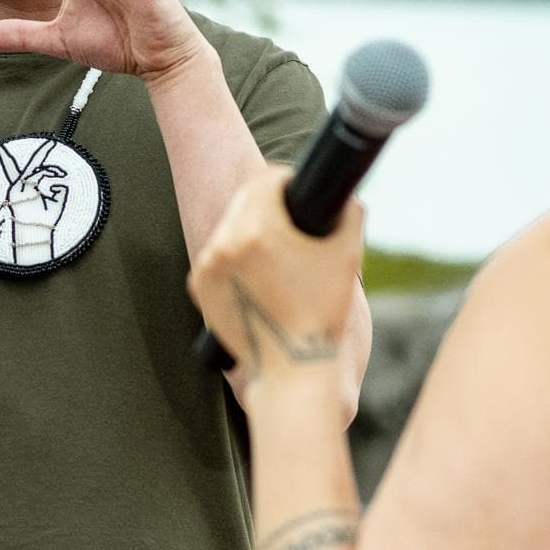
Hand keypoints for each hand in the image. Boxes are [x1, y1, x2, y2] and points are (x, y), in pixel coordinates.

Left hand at [188, 166, 365, 404]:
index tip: (297, 189)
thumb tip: (345, 196)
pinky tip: (258, 270)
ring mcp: (207, 268)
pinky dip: (236, 259)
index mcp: (257, 231)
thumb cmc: (323, 314)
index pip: (266, 179)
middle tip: (291, 219)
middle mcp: (224, 245)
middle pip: (245, 202)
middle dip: (268, 205)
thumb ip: (349, 213)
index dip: (286, 180)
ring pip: (229, 230)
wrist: (293, 370)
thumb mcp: (346, 255)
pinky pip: (219, 259)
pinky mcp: (199, 288)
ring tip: (276, 247)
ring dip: (249, 231)